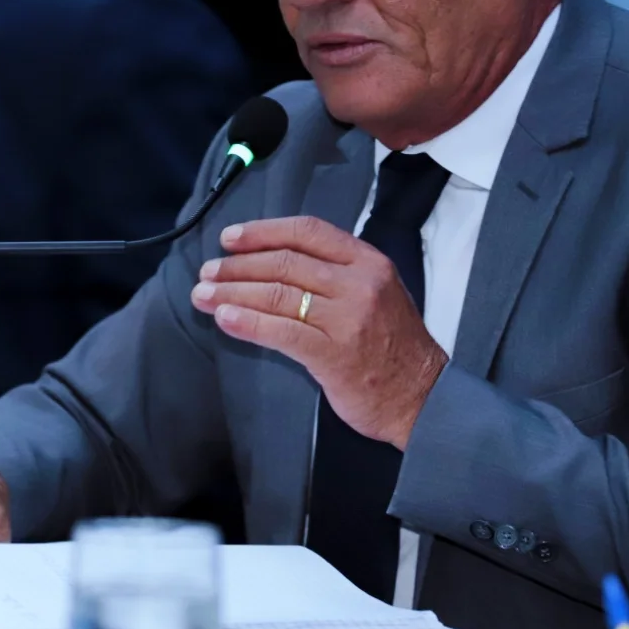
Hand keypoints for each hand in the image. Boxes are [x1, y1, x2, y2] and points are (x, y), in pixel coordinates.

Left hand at [191, 216, 446, 448]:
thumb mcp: (378, 292)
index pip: (307, 231)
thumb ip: (336, 274)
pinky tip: (224, 319)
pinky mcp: (334, 354)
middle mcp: (358, 283)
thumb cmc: (394, 346)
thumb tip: (273, 264)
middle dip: (238, 266)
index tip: (230, 238)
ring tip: (204, 295)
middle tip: (208, 272)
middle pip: (286, 261)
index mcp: (368, 261)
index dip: (263, 231)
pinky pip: (281, 332)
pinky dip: (247, 323)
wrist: (424, 397)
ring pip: (277, 294)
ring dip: (232, 293)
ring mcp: (347, 318)